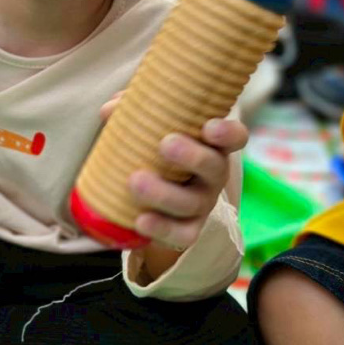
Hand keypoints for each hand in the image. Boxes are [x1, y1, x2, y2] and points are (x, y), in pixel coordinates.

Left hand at [100, 96, 246, 251]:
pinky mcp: (189, 227)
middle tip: (166, 144)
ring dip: (164, 193)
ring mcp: (203, 203)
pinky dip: (163, 229)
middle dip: (193, 157)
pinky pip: (184, 234)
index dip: (227, 133)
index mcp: (211, 144)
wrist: (151, 194)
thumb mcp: (150, 126)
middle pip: (214, 167)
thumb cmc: (155, 147)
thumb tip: (109, 111)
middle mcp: (213, 174)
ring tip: (135, 181)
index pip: (234, 137)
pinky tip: (141, 221)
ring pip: (192, 203)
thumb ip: (132, 110)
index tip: (209, 126)